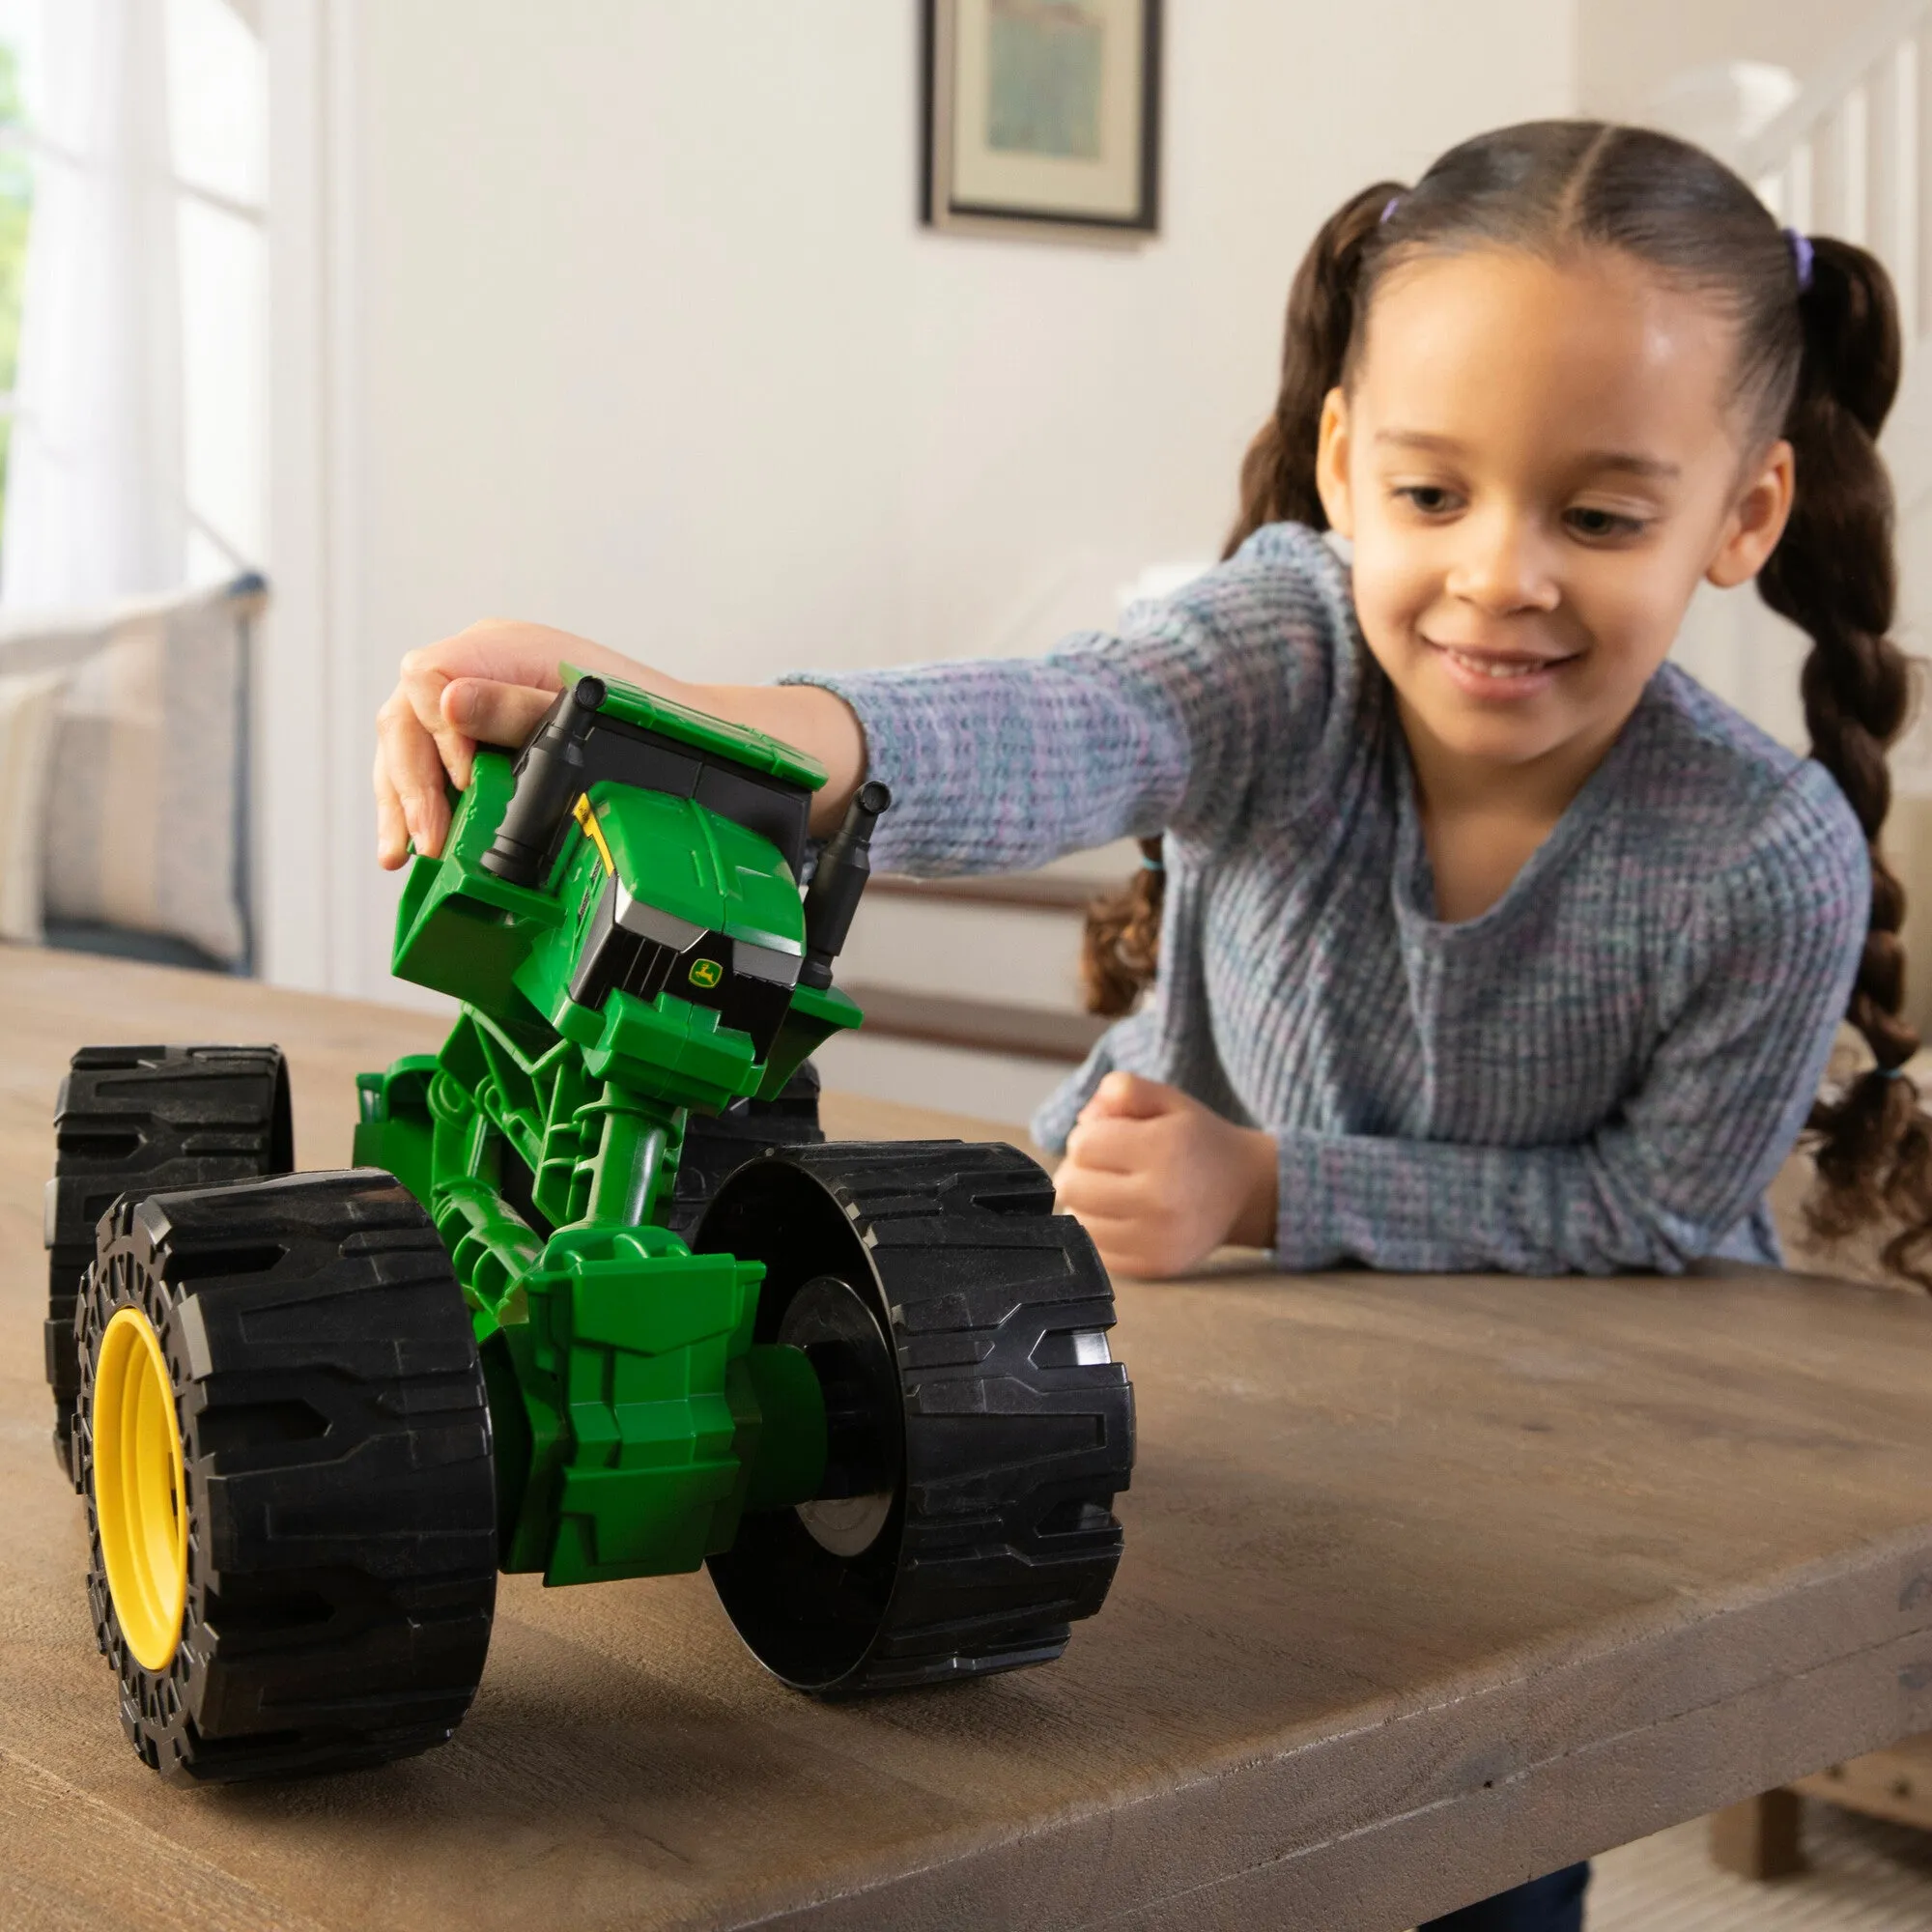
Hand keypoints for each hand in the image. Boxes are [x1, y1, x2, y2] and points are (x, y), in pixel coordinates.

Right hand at [373, 620, 669, 867]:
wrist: (687, 732)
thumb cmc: (643, 715)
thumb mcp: (580, 712)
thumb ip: (515, 708)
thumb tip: (449, 703)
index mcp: (501, 646)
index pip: (426, 677)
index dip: (434, 732)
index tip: (462, 778)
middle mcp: (480, 667)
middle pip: (406, 716)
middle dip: (408, 783)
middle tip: (425, 840)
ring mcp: (477, 700)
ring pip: (408, 744)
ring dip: (401, 800)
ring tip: (402, 854)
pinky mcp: (481, 735)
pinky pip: (430, 763)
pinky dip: (420, 802)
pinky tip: (414, 841)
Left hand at [1054, 1072, 1277, 1278]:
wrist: (1246, 1192)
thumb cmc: (1197, 1140)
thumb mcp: (1168, 1099)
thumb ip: (1122, 1089)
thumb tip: (1083, 1120)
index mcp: (1164, 1150)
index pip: (1083, 1146)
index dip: (1088, 1136)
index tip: (1109, 1137)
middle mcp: (1160, 1201)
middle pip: (1072, 1186)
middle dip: (1079, 1169)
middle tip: (1105, 1165)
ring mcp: (1157, 1241)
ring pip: (1078, 1220)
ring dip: (1086, 1202)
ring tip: (1114, 1189)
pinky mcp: (1153, 1267)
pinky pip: (1095, 1249)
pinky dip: (1100, 1230)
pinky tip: (1123, 1215)